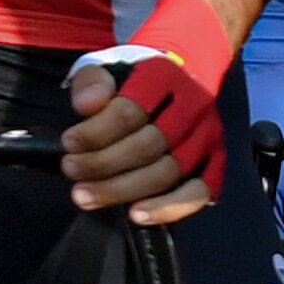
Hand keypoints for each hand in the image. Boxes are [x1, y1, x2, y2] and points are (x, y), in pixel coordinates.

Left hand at [64, 0, 239, 223]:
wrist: (181, 77)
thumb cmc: (133, 81)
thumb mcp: (105, 68)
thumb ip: (91, 83)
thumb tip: (87, 105)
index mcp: (165, 77)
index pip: (130, 111)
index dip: (96, 132)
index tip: (68, 144)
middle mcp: (193, 107)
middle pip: (148, 145)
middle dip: (103, 164)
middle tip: (71, 171)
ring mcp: (208, 138)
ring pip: (167, 173)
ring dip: (123, 190)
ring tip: (86, 196)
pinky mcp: (215, 164)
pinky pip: (197, 193)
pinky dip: (167, 208)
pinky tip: (135, 214)